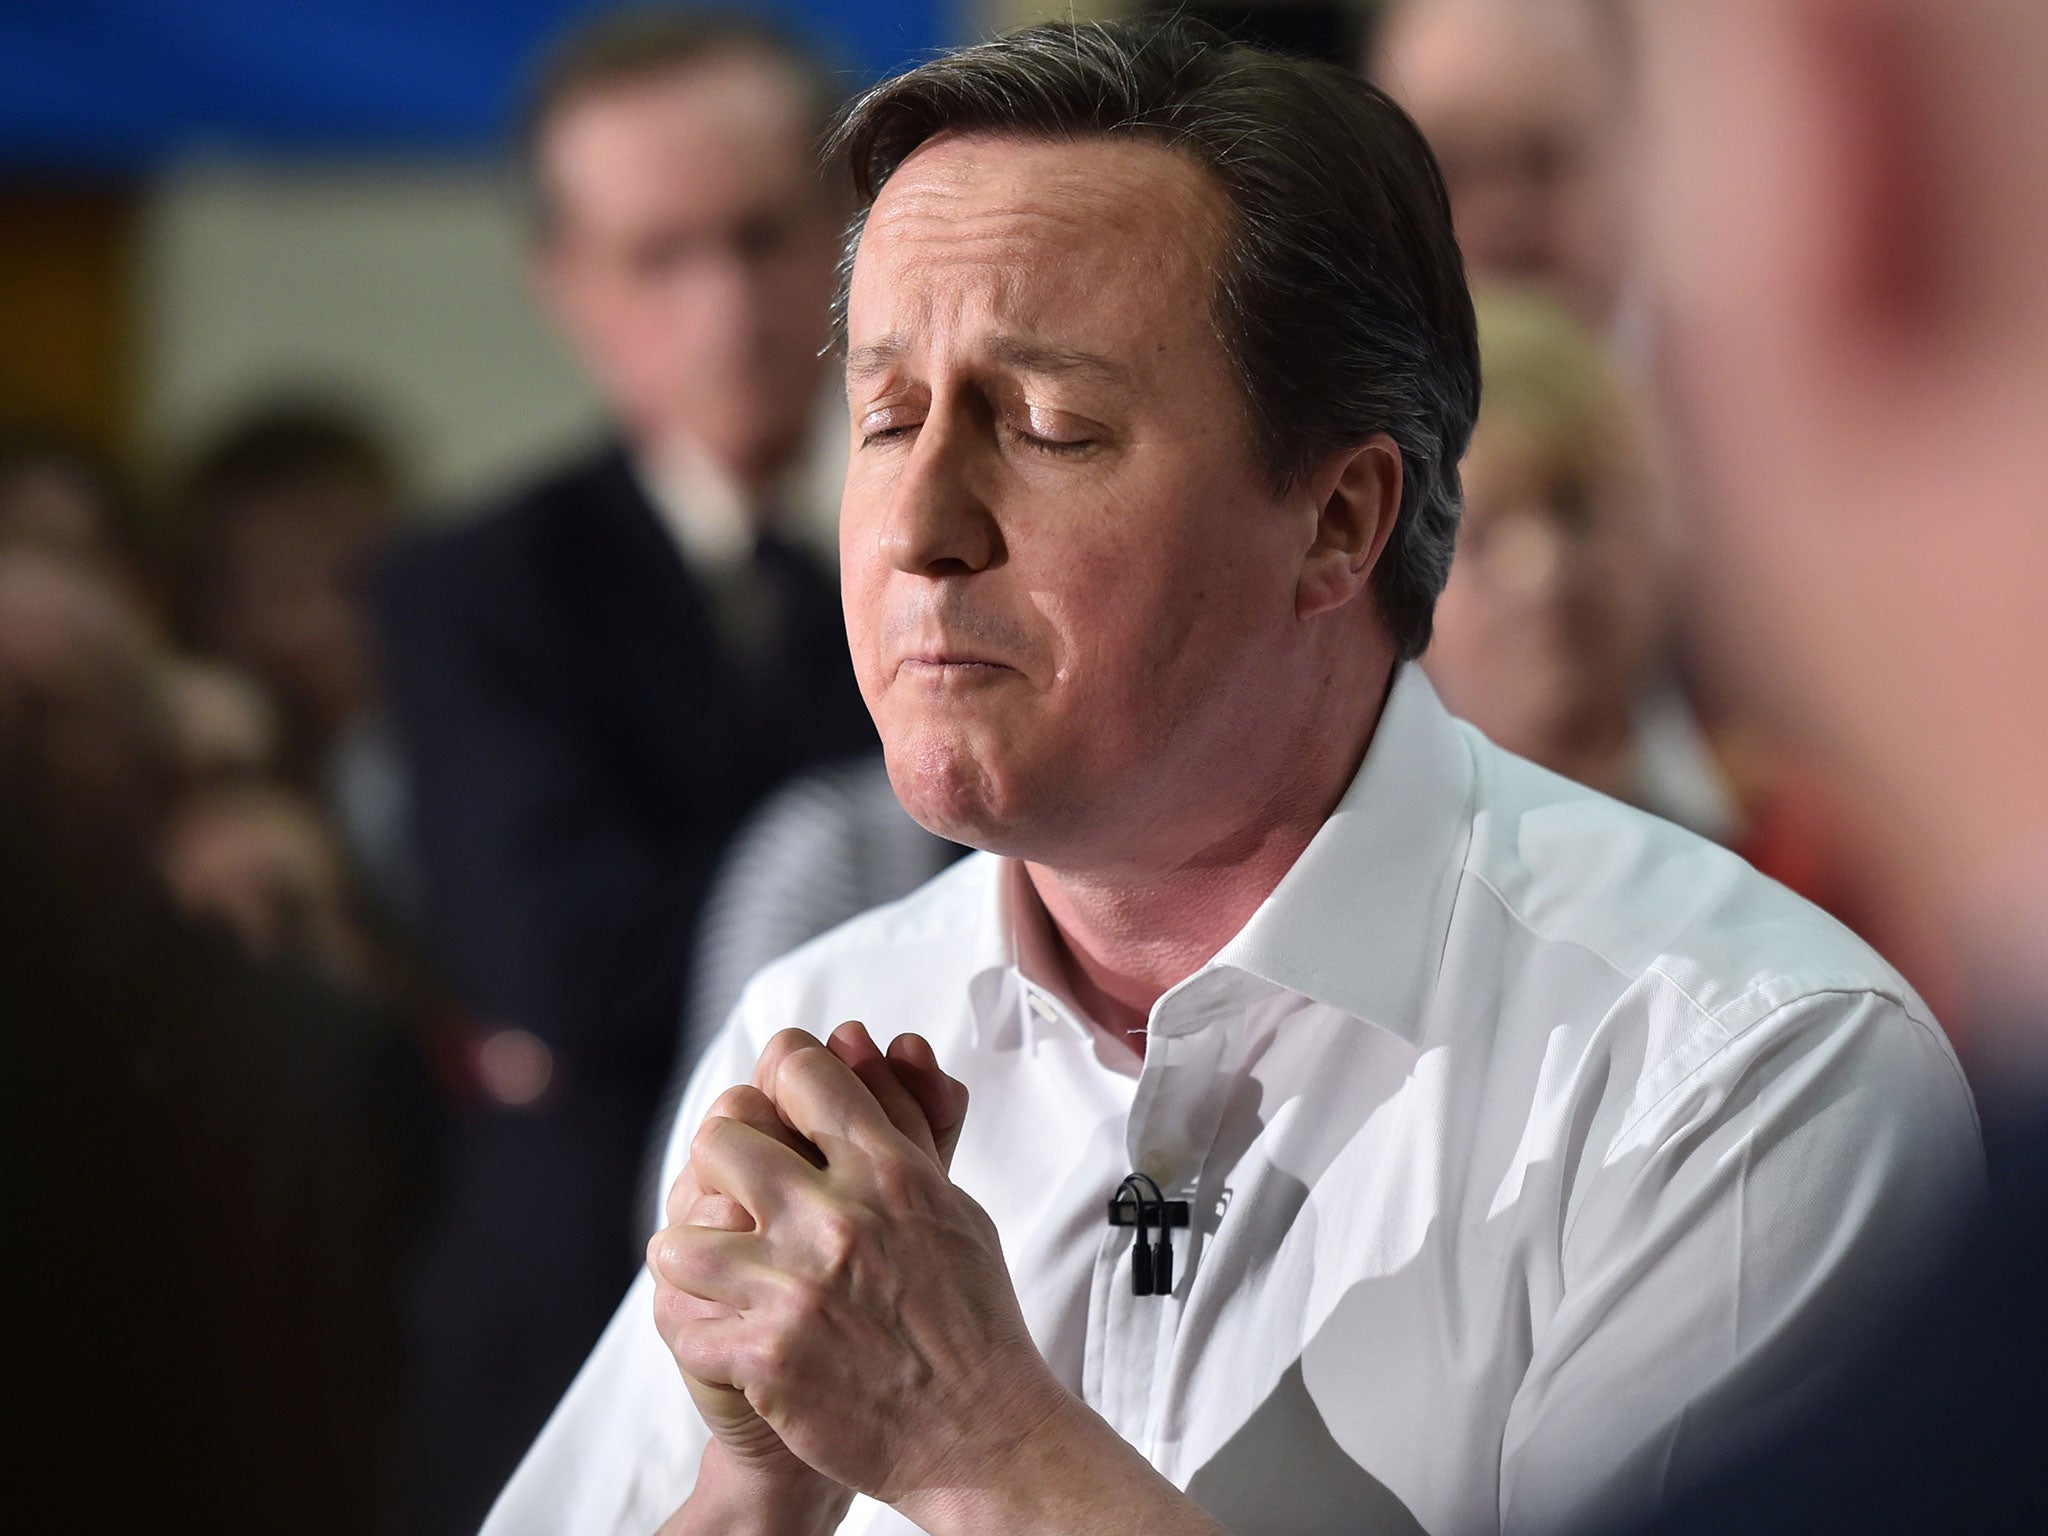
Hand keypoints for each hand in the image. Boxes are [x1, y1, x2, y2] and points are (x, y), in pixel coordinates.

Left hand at [648, 1022, 1064, 1510]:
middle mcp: (836, 1220)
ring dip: (696, 1253)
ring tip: (721, 1270)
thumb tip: (856, 1038)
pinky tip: (728, 1330)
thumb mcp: (951, 1204)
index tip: (778, 1101)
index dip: (780, 1075)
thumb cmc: (971, 1318)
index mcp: (889, 1172)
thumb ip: (901, 1121)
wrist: (979, 1433)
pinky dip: (697, 1328)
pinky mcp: (763, 1360)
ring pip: (678, 1237)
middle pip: (721, 1137)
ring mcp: (793, 1291)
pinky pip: (680, 1321)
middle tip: (740, 1193)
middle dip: (725, 1162)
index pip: (798, 1070)